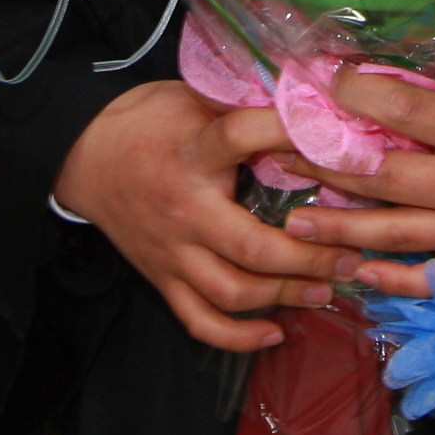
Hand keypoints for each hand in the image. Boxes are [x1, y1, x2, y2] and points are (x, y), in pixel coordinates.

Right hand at [52, 82, 361, 352]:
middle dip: (311, 259)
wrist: (81, 156)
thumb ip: (241, 105)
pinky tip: (274, 332)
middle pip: (253, 248)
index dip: (289, 134)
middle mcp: (185, 210)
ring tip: (326, 290)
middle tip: (352, 256)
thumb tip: (308, 103)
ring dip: (285, 296)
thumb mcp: (192, 97)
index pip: (242, 138)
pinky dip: (238, 337)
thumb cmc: (147, 122)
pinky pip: (199, 321)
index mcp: (194, 153)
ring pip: (232, 292)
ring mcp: (172, 252)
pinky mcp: (161, 278)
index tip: (339, 143)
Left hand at [277, 66, 434, 298]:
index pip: (402, 112)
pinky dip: (400, 283)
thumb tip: (409, 57)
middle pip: (385, 178)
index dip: (355, 94)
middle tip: (281, 156)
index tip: (322, 80)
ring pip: (399, 234)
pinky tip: (362, 274)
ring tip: (297, 221)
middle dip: (328, 166)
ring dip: (344, 228)